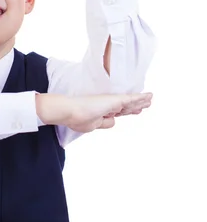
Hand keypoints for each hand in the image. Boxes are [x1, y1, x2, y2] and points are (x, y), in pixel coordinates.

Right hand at [35, 92, 152, 132]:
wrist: (71, 111)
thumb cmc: (77, 118)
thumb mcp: (93, 126)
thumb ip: (104, 123)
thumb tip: (114, 121)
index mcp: (102, 113)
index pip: (118, 112)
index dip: (127, 111)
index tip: (134, 111)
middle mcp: (108, 106)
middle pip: (126, 106)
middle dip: (136, 106)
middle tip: (146, 104)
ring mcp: (112, 102)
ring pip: (131, 102)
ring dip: (142, 101)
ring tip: (150, 99)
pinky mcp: (115, 100)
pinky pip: (132, 98)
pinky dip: (141, 98)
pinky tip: (149, 96)